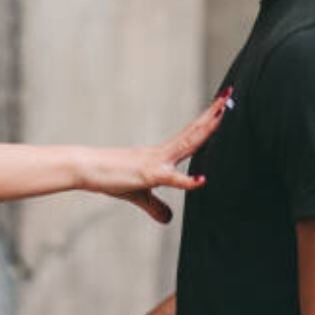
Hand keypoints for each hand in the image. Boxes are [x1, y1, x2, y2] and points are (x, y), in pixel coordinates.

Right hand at [78, 94, 227, 222]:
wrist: (85, 168)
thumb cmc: (108, 178)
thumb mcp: (137, 195)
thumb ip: (155, 206)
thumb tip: (168, 219)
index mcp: (162, 155)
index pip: (191, 136)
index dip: (207, 122)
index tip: (221, 106)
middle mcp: (162, 153)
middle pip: (194, 132)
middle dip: (213, 115)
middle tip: (229, 96)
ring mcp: (156, 162)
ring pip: (188, 143)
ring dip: (206, 128)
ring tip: (222, 111)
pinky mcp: (147, 175)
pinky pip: (171, 178)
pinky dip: (187, 180)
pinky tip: (201, 181)